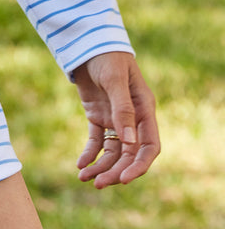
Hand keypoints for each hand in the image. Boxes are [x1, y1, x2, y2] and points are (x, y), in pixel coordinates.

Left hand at [73, 51, 159, 188]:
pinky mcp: (98, 117)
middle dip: (115, 171)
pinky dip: (89, 154)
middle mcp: (133, 118)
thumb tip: (130, 142)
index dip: (139, 166)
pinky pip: (96, 141)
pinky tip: (80, 165)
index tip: (123, 180)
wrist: (87, 44)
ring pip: (112, 152)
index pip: (149, 146)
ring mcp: (115, 119)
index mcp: (144, 110)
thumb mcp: (114, 80)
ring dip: (100, 166)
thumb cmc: (107, 57)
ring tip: (83, 177)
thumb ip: (122, 109)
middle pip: (128, 154)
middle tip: (97, 184)